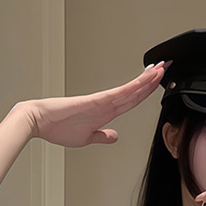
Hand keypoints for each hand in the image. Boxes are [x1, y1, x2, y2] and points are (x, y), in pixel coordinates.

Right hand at [21, 61, 169, 147]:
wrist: (39, 121)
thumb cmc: (57, 128)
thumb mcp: (87, 138)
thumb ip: (102, 136)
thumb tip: (114, 136)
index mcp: (106, 112)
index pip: (132, 101)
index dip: (146, 92)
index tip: (158, 83)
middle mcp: (107, 103)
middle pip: (136, 91)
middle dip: (153, 80)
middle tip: (166, 67)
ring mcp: (104, 100)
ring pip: (133, 89)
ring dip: (149, 79)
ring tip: (163, 67)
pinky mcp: (99, 99)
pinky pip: (123, 92)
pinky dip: (137, 85)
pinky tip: (149, 78)